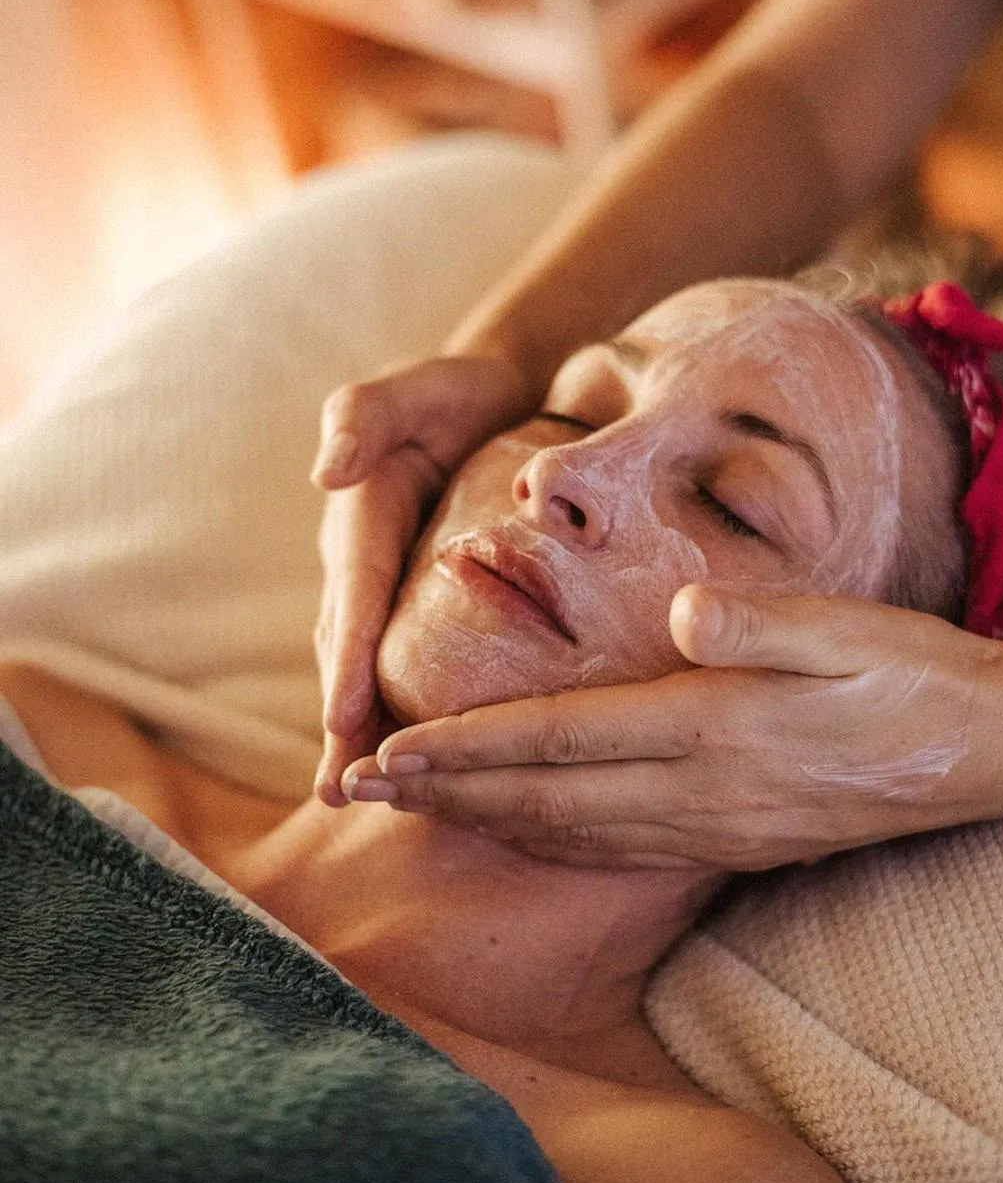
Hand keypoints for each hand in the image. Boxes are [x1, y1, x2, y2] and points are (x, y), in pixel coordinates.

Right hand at [311, 355, 532, 803]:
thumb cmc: (458, 394)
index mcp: (362, 520)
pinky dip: (405, 711)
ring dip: (365, 732)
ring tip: (361, 795)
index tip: (344, 719)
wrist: (498, 399)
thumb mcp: (415, 387)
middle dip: (343, 721)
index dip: (348, 659)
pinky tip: (426, 762)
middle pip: (349, 649)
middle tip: (340, 788)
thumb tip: (325, 473)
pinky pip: (413, 663)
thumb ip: (364, 416)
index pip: (356, 596)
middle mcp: (367, 566)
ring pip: (375, 667)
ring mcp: (392, 591)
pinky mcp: (425, 606)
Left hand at [335, 586, 1002, 869]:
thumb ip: (765, 625)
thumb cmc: (914, 677)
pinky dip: (544, 842)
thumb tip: (685, 610)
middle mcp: (698, 793)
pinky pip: (613, 850)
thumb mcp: (853, 633)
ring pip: (568, 833)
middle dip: (441, 793)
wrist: (980, 755)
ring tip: (408, 812)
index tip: (387, 754)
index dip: (468, 749)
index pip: (560, 741)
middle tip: (352, 793)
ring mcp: (710, 829)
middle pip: (542, 798)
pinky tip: (513, 831)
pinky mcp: (727, 843)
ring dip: (480, 821)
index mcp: (714, 730)